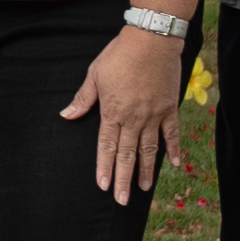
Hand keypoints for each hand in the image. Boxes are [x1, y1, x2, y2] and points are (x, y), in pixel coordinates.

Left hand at [56, 28, 187, 202]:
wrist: (151, 40)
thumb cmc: (119, 54)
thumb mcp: (95, 74)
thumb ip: (83, 98)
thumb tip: (66, 115)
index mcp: (112, 111)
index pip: (106, 146)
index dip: (105, 167)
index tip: (104, 186)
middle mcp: (133, 118)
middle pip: (127, 154)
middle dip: (124, 178)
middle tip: (123, 200)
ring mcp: (153, 115)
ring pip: (149, 149)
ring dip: (146, 170)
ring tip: (144, 188)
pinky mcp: (169, 108)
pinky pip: (172, 133)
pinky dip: (173, 149)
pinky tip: (173, 164)